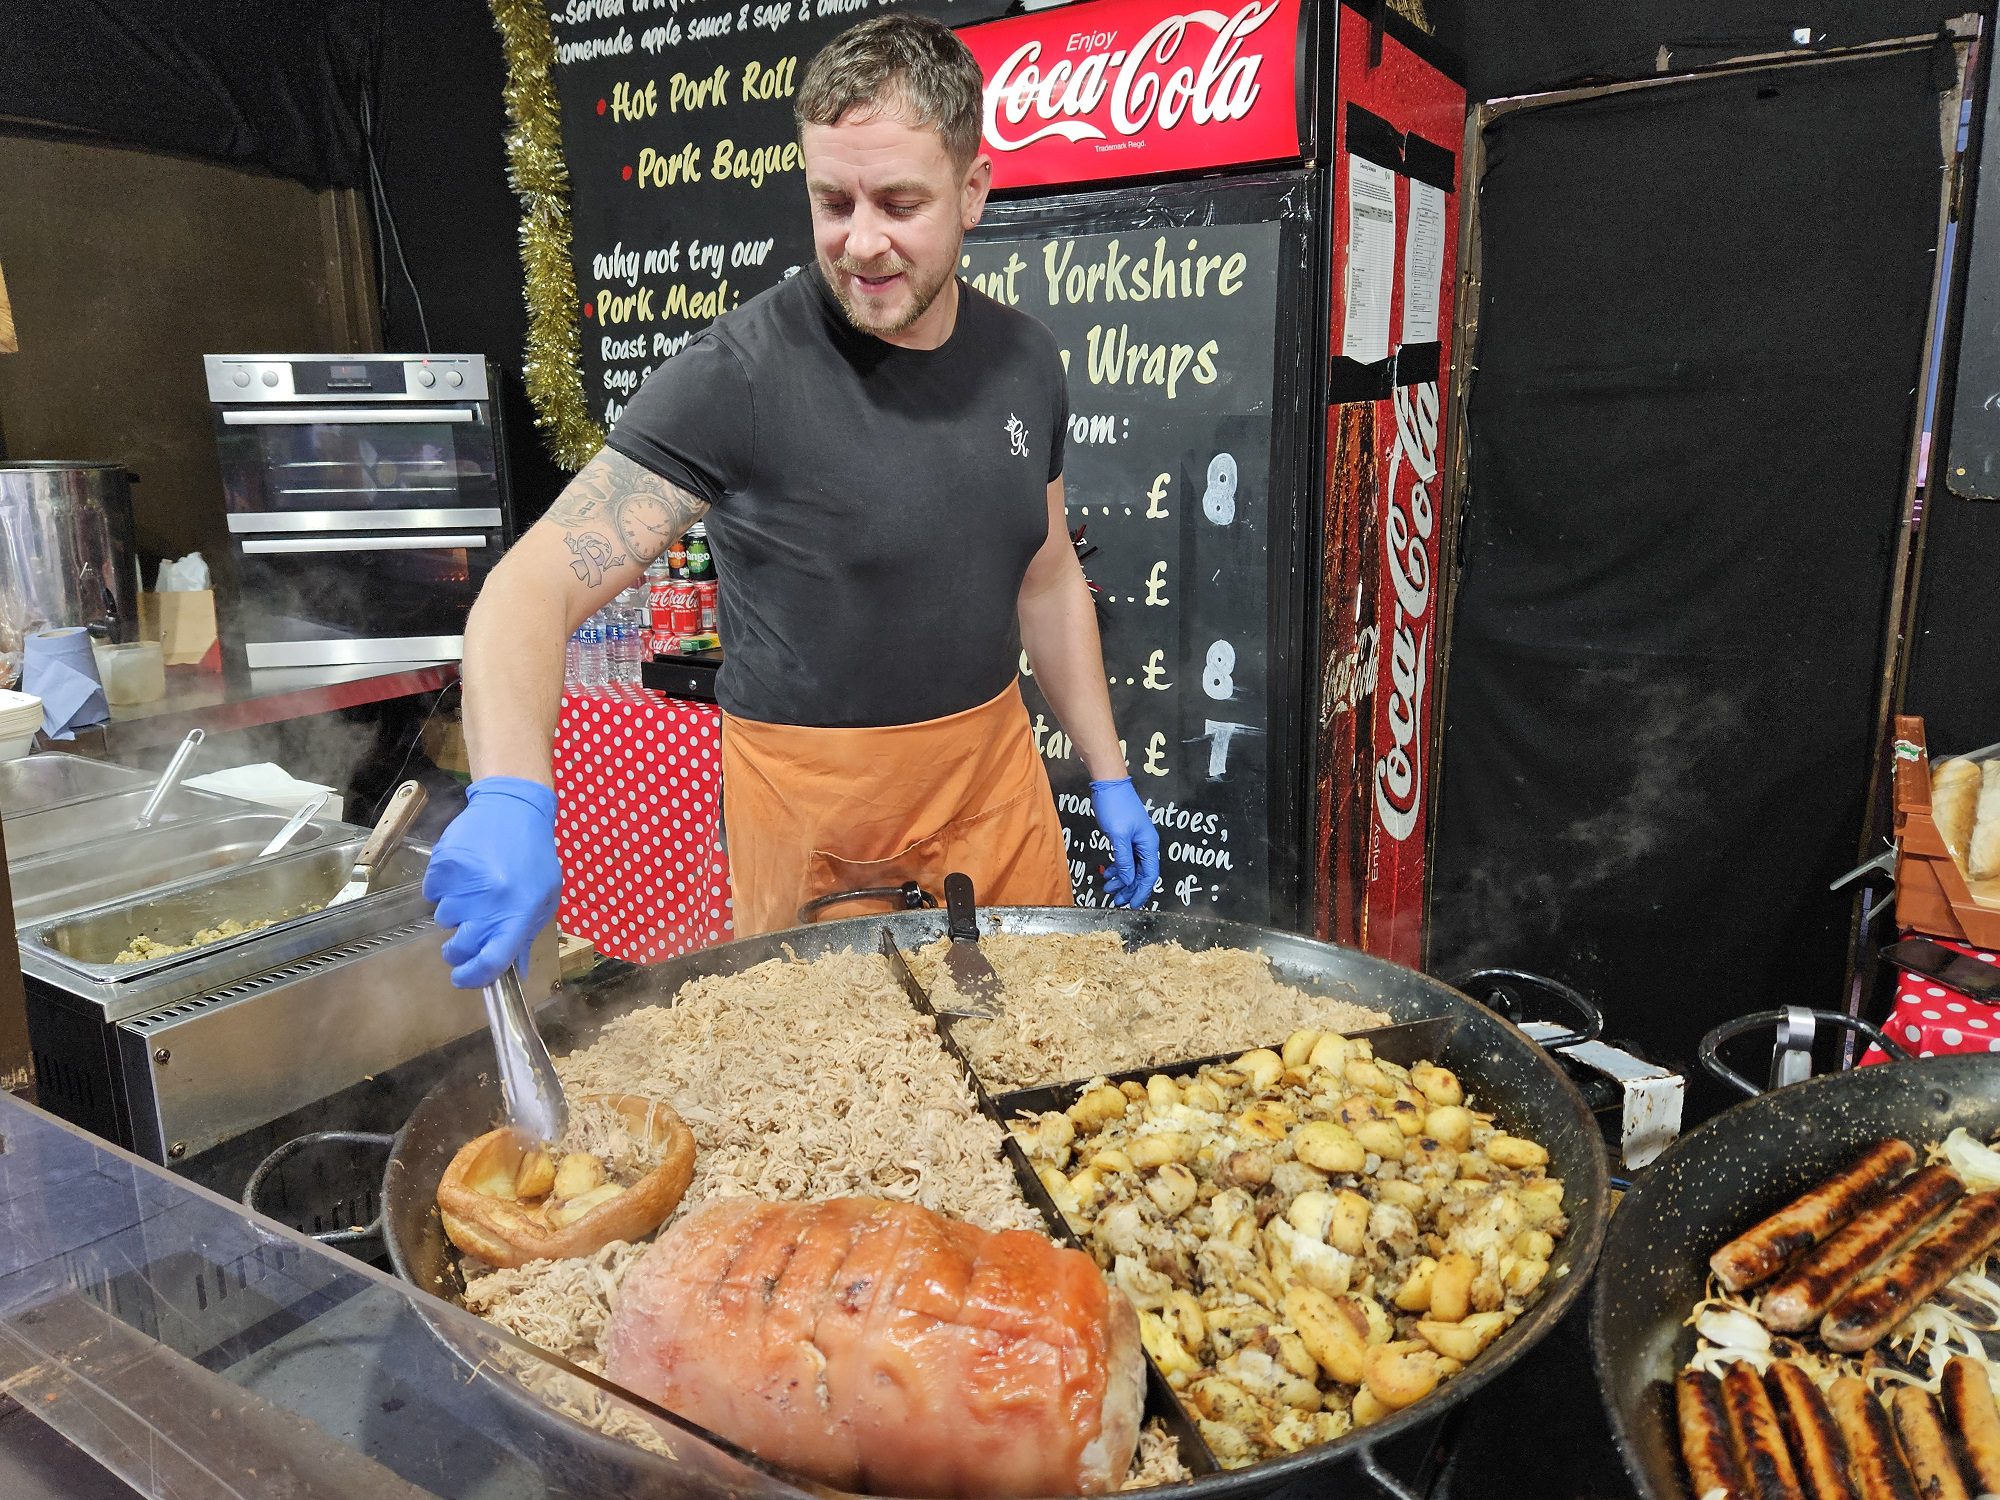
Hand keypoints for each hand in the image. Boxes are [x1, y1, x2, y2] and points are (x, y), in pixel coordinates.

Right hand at [423, 777, 561, 987]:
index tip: (464, 979)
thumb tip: (515, 970)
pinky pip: (433, 893)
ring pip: (444, 919)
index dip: (475, 977)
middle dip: (458, 950)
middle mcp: (491, 901)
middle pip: (460, 946)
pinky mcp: (444, 865)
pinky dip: (443, 890)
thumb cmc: (533, 856)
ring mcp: (464, 883)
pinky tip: (463, 874)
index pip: (493, 960)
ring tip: (474, 891)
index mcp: (520, 913)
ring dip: (455, 913)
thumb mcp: (543, 897)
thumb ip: (526, 935)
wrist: (513, 808)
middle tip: (463, 940)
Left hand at [1090, 777, 1159, 907]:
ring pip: (1132, 867)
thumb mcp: (1119, 836)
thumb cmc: (1116, 806)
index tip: (1133, 904)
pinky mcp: (1126, 837)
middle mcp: (1146, 844)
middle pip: (1141, 873)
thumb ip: (1124, 859)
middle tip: (1117, 901)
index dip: (1142, 891)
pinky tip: (1108, 874)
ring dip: (1121, 879)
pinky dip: (1117, 868)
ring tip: (1108, 889)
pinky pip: (1125, 858)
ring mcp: (1136, 841)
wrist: (1109, 785)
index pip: (1149, 874)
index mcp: (1149, 844)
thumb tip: (1128, 879)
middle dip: (1129, 888)